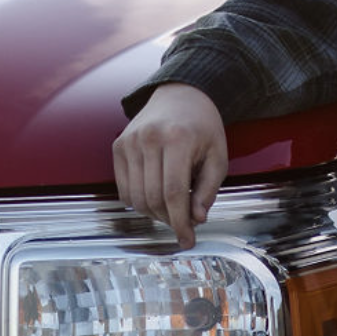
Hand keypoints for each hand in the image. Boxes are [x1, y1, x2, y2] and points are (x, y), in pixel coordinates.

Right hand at [112, 83, 227, 248]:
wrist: (181, 94)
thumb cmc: (203, 127)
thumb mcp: (218, 156)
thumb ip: (209, 189)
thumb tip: (196, 219)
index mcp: (178, 138)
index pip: (174, 192)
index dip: (180, 222)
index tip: (188, 240)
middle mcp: (148, 138)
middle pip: (153, 198)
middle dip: (169, 220)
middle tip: (184, 224)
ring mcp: (129, 141)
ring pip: (136, 198)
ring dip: (154, 213)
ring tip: (171, 209)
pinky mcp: (118, 146)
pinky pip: (123, 189)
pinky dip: (138, 202)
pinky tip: (155, 197)